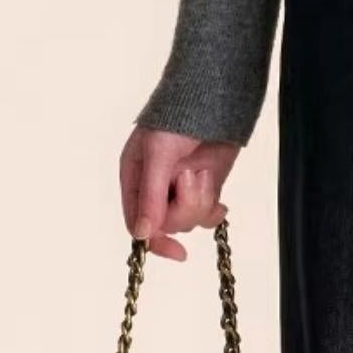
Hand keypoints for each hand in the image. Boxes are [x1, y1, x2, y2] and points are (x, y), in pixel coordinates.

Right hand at [120, 126, 240, 260]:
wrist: (212, 100)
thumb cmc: (176, 117)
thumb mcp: (158, 155)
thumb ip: (151, 195)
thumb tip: (144, 233)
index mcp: (134, 180)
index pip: (138, 223)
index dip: (156, 241)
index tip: (177, 251)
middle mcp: (155, 190)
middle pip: (167, 224)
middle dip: (186, 206)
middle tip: (193, 177)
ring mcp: (180, 191)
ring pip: (189, 221)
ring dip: (201, 200)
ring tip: (203, 172)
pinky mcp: (202, 190)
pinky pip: (206, 216)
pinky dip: (213, 209)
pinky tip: (218, 200)